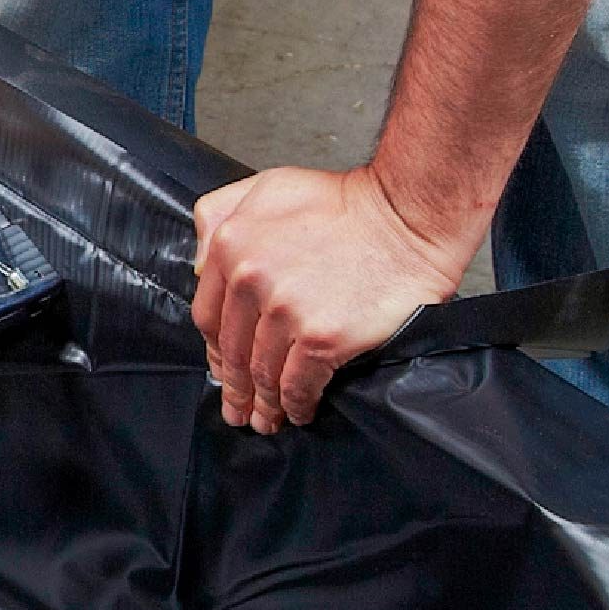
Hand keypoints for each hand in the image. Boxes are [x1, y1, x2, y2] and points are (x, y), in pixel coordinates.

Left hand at [190, 164, 475, 432]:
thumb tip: (199, 266)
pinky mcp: (322, 337)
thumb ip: (219, 219)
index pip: (207, 316)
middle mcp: (250, 280)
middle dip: (234, 386)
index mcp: (231, 247)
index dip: (214, 350)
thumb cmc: (345, 202)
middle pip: (232, 350)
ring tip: (265, 420)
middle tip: (236, 409)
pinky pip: (298, 384)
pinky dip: (295, 404)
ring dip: (262, 403)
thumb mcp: (266, 189)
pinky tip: (298, 413)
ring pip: (262, 371)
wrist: (408, 214)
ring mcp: (285, 311)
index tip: (222, 369)